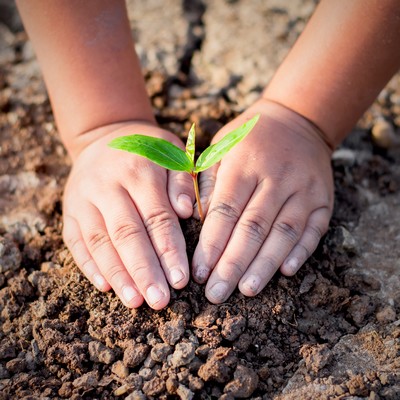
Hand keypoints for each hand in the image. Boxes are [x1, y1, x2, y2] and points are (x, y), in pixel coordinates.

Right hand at [62, 122, 194, 309]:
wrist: (105, 135)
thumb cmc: (149, 150)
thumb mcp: (173, 153)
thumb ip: (182, 181)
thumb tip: (188, 211)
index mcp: (139, 170)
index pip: (156, 217)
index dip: (168, 250)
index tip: (180, 280)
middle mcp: (107, 184)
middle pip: (126, 233)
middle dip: (144, 270)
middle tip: (159, 302)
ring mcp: (83, 198)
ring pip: (99, 241)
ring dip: (117, 274)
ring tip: (135, 302)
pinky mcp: (70, 210)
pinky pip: (76, 240)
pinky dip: (89, 265)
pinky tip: (106, 286)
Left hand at [192, 99, 333, 302]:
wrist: (295, 120)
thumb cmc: (248, 140)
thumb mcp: (220, 148)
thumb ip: (207, 182)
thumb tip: (198, 221)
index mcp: (244, 165)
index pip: (225, 211)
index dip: (211, 245)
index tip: (198, 273)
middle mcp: (276, 178)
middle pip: (253, 228)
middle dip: (232, 264)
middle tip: (216, 294)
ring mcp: (304, 189)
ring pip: (283, 233)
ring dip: (264, 265)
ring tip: (246, 290)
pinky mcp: (323, 199)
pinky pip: (313, 229)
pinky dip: (301, 252)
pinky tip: (286, 272)